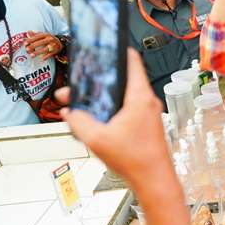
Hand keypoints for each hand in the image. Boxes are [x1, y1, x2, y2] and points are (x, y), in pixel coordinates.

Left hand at [25, 32, 62, 58]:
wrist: (59, 43)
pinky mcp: (55, 50)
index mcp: (45, 35)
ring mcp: (53, 45)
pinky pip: (50, 54)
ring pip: (45, 49)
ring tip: (31, 55)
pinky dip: (46, 57)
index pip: (37, 37)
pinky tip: (41, 59)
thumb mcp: (42, 35)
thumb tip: (28, 32)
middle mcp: (50, 39)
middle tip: (27, 49)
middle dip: (33, 46)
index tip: (25, 44)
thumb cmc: (47, 39)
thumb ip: (34, 35)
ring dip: (38, 52)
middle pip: (41, 42)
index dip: (30, 40)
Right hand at [59, 50, 174, 198]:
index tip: (106, 44)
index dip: (118, 50)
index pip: (132, 62)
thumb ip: (78, 121)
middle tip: (78, 85)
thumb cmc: (135, 160)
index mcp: (140, 97)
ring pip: (123, 96)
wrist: (154, 180)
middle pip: (122, 80)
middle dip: (98, 81)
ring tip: (81, 105)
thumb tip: (70, 112)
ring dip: (103, 98)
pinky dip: (111, 110)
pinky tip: (95, 120)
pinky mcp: (146, 124)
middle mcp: (147, 102)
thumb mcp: (96, 139)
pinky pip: (127, 109)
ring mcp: (148, 113)